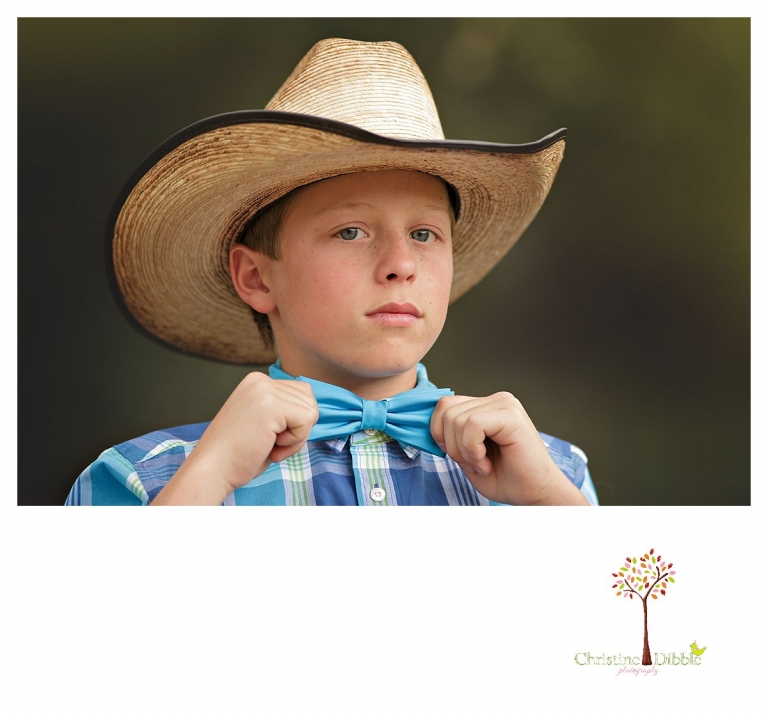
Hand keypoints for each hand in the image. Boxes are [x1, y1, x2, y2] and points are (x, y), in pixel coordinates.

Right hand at [151, 373, 318, 504]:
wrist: (212, 470)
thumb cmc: (239, 455)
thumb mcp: (264, 423)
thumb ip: (285, 411)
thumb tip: (314, 410)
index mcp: (257, 382)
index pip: (302, 393)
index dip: (295, 422)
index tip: (268, 436)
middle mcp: (260, 380)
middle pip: (309, 400)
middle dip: (297, 429)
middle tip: (269, 443)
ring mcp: (264, 390)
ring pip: (310, 411)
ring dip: (295, 437)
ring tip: (268, 445)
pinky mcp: (270, 405)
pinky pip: (307, 420)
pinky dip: (294, 441)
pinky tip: (269, 446)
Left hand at [430, 392, 587, 505]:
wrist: (536, 495)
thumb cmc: (505, 479)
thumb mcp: (466, 455)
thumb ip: (451, 436)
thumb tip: (429, 424)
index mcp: (486, 406)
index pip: (444, 405)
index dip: (440, 434)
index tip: (460, 457)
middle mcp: (496, 400)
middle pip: (446, 410)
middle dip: (451, 445)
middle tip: (474, 463)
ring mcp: (505, 404)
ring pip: (456, 418)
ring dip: (463, 450)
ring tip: (483, 464)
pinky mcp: (510, 415)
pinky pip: (471, 424)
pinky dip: (472, 449)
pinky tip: (487, 462)